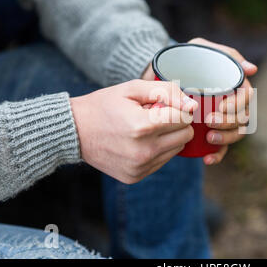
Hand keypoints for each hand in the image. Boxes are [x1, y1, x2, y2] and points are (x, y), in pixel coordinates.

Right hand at [70, 80, 197, 183]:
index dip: (179, 109)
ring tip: (147, 128)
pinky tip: (140, 142)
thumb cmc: (104, 105)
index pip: (185, 119)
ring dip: (169, 137)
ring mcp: (139, 167)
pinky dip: (158, 150)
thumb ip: (166, 92)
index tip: (167, 105)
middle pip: (185, 136)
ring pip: (177, 150)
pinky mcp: (135, 177)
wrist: (74, 132)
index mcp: (143, 126)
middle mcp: (144, 151)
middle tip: (158, 116)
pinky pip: (162, 161)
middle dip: (177, 123)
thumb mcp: (133, 88)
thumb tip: (192, 106)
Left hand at [188, 38, 256, 164]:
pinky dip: (217, 155)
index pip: (246, 98)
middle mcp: (232, 104)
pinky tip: (207, 159)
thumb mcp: (202, 48)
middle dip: (229, 124)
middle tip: (210, 123)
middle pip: (242, 119)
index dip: (238, 105)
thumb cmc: (185, 58)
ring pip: (235, 134)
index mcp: (235, 86)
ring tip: (209, 140)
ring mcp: (223, 120)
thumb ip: (226, 54)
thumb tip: (252, 69)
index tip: (221, 107)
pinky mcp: (211, 132)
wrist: (161, 74)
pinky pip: (220, 148)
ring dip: (226, 140)